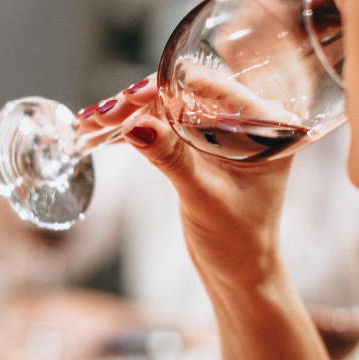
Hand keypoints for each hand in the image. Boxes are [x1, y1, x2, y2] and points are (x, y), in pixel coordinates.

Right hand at [77, 76, 294, 289]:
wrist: (239, 273)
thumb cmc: (238, 240)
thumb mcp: (203, 196)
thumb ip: (171, 158)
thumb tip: (135, 124)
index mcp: (267, 123)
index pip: (214, 87)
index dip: (168, 86)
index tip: (132, 96)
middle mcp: (247, 120)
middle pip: (186, 92)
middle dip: (141, 101)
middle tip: (103, 114)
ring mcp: (222, 132)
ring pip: (170, 106)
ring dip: (131, 113)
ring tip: (91, 121)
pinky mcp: (201, 145)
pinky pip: (166, 125)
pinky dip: (136, 129)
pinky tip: (102, 132)